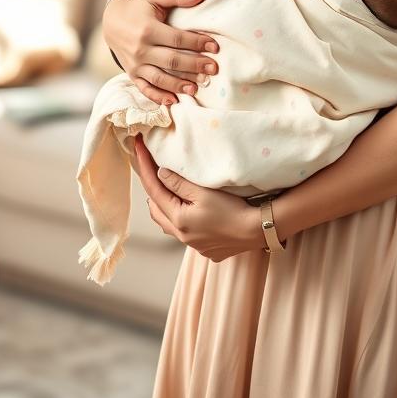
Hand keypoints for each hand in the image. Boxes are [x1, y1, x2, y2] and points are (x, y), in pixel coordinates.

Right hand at [103, 0, 219, 105]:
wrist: (111, 22)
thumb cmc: (138, 8)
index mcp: (148, 29)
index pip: (177, 39)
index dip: (198, 43)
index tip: (215, 46)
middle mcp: (140, 49)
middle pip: (172, 61)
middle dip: (195, 66)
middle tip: (213, 69)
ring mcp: (135, 64)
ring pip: (160, 78)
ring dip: (179, 85)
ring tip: (198, 88)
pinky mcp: (132, 74)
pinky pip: (145, 89)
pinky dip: (158, 97)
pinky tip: (174, 101)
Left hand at [132, 136, 263, 261]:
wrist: (258, 230)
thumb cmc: (232, 208)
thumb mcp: (203, 191)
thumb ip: (179, 183)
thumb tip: (160, 174)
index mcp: (178, 219)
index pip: (153, 189)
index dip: (144, 167)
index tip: (137, 148)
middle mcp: (182, 236)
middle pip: (156, 211)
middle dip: (152, 190)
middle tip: (152, 170)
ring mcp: (195, 245)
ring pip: (170, 225)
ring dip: (166, 208)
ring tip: (169, 191)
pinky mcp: (208, 249)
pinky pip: (187, 234)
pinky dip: (183, 220)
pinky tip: (193, 213)